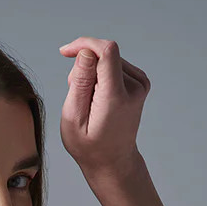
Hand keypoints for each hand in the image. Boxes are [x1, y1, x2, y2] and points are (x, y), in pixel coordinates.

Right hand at [58, 37, 150, 179]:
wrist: (113, 161)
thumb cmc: (89, 145)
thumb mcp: (73, 119)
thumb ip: (80, 84)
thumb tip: (86, 52)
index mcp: (116, 97)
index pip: (106, 51)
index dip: (84, 45)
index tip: (65, 52)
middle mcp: (134, 87)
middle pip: (103, 55)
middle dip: (83, 67)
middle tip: (76, 95)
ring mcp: (140, 84)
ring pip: (107, 59)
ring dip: (91, 73)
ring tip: (87, 100)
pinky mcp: (140, 81)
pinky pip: (114, 65)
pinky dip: (101, 75)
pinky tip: (97, 97)